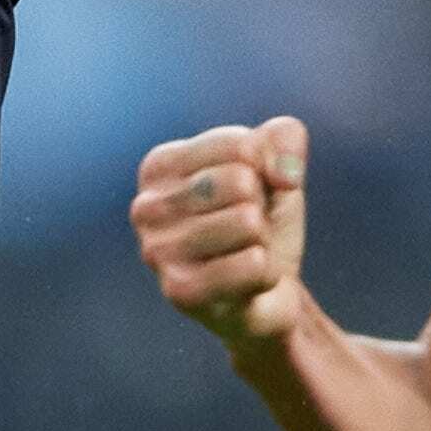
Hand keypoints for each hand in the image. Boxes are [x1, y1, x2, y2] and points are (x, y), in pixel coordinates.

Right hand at [134, 117, 310, 350]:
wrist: (268, 292)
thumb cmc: (263, 220)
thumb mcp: (278, 165)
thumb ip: (285, 137)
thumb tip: (285, 174)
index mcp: (158, 166)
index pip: (240, 145)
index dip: (264, 170)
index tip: (251, 193)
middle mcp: (145, 207)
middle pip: (241, 182)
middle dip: (261, 207)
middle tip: (248, 230)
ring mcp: (157, 252)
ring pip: (248, 223)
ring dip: (263, 241)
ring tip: (245, 253)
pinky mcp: (179, 293)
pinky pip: (252, 265)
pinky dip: (266, 273)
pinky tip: (248, 283)